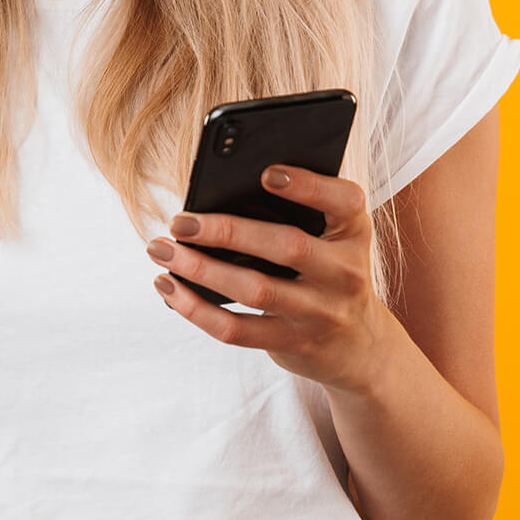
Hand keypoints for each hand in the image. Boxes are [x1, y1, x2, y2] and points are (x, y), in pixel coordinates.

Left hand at [148, 164, 391, 393]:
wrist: (359, 346)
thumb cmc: (328, 272)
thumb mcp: (333, 240)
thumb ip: (298, 215)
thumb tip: (218, 195)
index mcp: (354, 233)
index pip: (345, 201)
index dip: (308, 186)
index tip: (265, 173)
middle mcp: (345, 273)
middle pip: (287, 247)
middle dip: (226, 231)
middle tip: (179, 221)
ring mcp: (320, 312)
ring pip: (255, 290)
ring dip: (199, 269)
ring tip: (160, 250)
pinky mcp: (293, 343)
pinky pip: (237, 329)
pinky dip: (195, 309)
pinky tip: (168, 286)